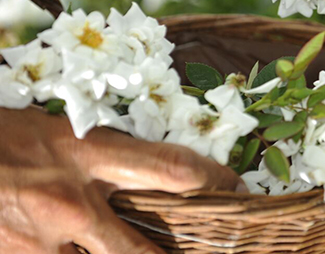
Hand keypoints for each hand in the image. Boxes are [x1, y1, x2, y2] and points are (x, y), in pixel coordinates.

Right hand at [0, 107, 242, 253]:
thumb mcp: (56, 129)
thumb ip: (104, 155)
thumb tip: (151, 175)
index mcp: (87, 154)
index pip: (172, 169)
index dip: (214, 183)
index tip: (236, 189)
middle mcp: (73, 203)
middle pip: (144, 253)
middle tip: (207, 252)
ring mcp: (44, 241)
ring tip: (132, 249)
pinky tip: (73, 246)